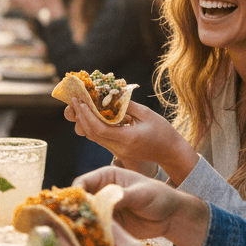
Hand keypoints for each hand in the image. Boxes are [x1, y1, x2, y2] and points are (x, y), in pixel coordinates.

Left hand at [66, 98, 197, 182]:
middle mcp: (119, 147)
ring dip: (84, 121)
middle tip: (75, 100)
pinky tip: (92, 113)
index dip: (87, 114)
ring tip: (80, 105)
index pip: (99, 128)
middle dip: (81, 116)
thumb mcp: (146, 113)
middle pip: (91, 133)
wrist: (170, 152)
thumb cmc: (162, 131)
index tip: (81, 101)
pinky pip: (100, 138)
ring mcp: (117, 151)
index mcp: (127, 138)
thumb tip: (110, 93)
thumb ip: (127, 105)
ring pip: (93, 137)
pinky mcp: (117, 151)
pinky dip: (93, 126)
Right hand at [74, 166, 210, 245]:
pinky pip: (95, 229)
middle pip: (80, 201)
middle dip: (75, 212)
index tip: (73, 207)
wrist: (171, 217)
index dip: (76, 194)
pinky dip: (92, 235)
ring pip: (85, 217)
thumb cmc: (159, 197)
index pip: (83, 182)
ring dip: (82, 225)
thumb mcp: (141, 194)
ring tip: (80, 235)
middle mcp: (101, 191)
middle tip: (73, 224)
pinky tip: (90, 242)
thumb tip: (104, 200)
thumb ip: (122, 196)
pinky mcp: (108, 225)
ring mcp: (104, 209)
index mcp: (106, 176)